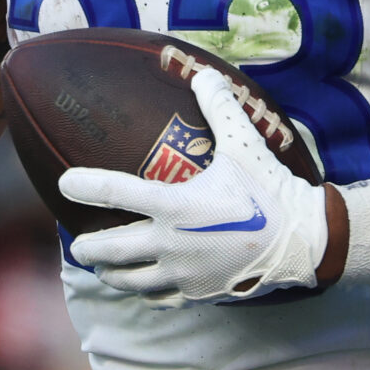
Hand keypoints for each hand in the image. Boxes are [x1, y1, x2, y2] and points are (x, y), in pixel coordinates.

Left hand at [59, 69, 328, 306]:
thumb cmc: (270, 191)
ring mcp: (183, 273)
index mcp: (176, 206)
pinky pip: (159, 297)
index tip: (64, 184)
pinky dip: (144, 292)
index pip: (116, 193)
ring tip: (102, 267)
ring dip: (111, 273)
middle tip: (77, 243)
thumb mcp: (244, 145)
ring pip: (130, 280)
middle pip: (111, 249)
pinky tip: (141, 287)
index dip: (85, 186)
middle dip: (88, 247)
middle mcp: (172, 244)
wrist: (304, 241)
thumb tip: (203, 72)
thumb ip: (219, 108)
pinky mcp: (198, 293)